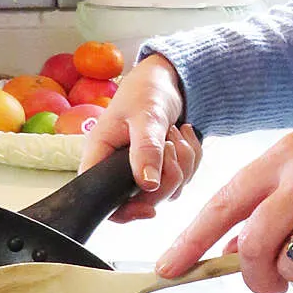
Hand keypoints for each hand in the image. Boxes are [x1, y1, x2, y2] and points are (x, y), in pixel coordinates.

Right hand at [79, 53, 202, 220]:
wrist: (168, 81)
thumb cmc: (145, 91)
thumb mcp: (145, 115)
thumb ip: (146, 149)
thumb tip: (147, 184)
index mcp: (100, 156)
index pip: (101, 198)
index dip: (124, 212)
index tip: (149, 210)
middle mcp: (118, 169)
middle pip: (144, 200)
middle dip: (168, 176)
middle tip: (170, 143)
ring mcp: (143, 171)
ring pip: (169, 190)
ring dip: (183, 162)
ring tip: (175, 132)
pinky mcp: (163, 169)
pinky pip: (185, 178)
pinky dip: (192, 157)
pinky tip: (184, 135)